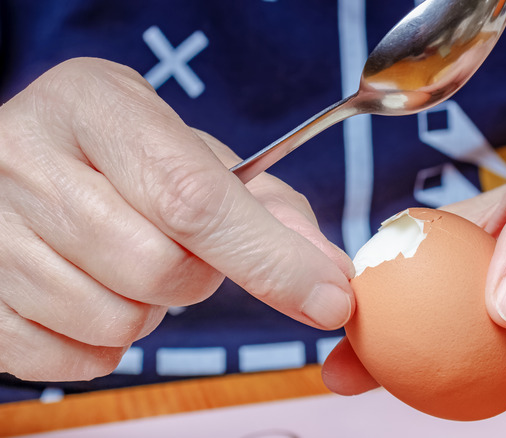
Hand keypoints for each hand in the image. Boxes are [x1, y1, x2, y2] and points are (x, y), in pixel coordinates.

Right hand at [0, 58, 353, 380]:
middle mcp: (25, 160)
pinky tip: (94, 292)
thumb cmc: (118, 156)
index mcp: (92, 106)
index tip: (328, 299)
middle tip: (181, 246)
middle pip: (161, 270)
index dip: (270, 259)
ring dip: (151, 309)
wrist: (18, 161)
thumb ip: (266, 207)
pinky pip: (78, 359)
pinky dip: (107, 342)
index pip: (194, 199)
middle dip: (199, 277)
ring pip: (118, 322)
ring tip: (127, 263)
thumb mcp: (187, 151)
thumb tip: (328, 272)